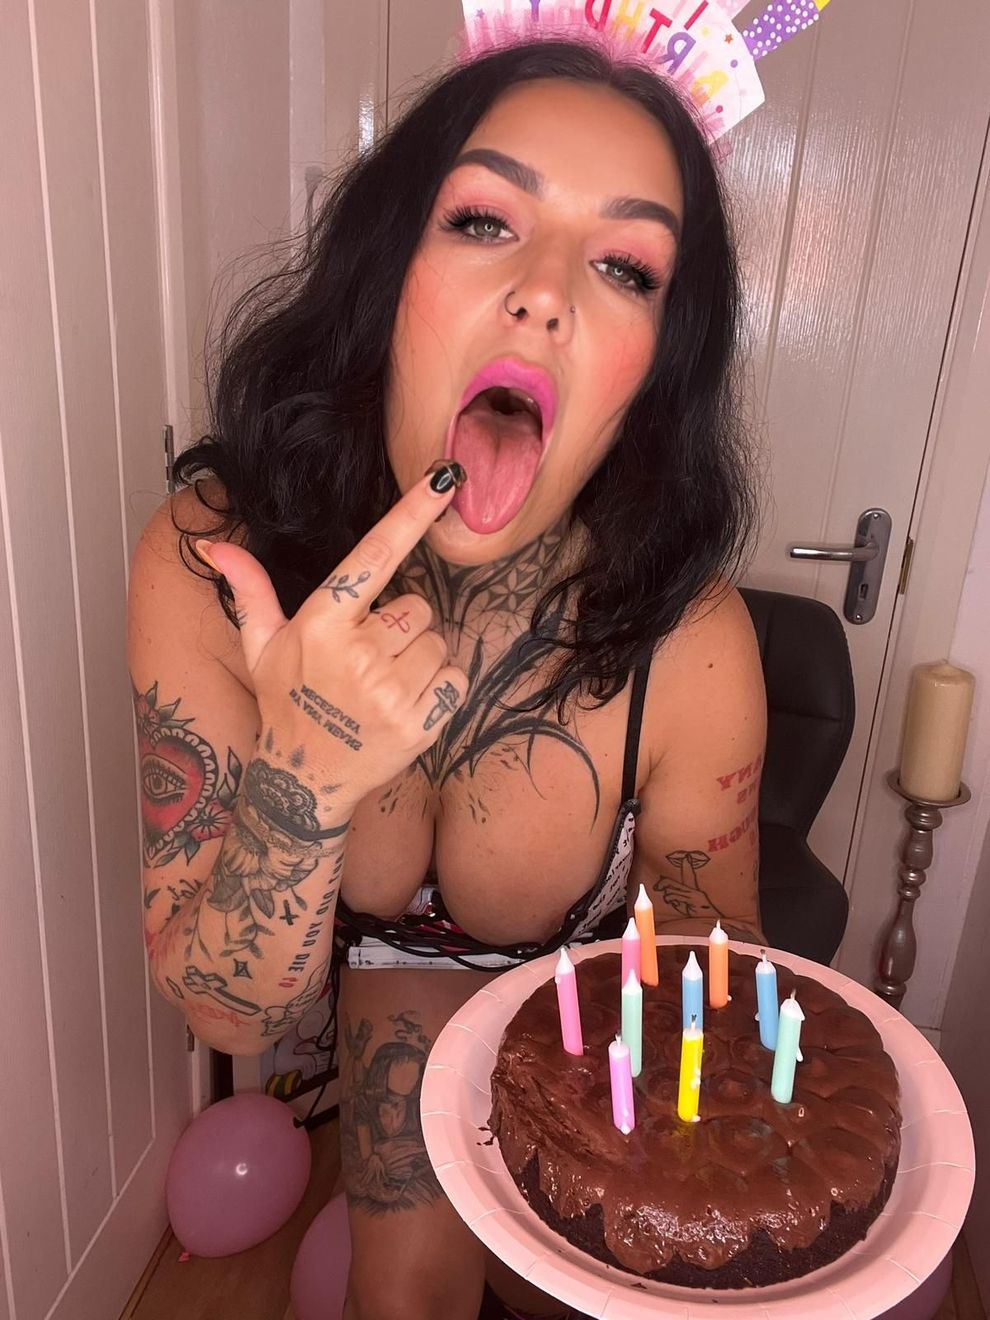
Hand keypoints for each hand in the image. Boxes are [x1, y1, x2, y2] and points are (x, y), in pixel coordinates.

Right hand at [200, 467, 467, 804]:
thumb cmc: (286, 703)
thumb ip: (249, 591)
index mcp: (321, 625)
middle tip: (368, 659)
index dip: (411, 513)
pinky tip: (405, 703)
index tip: (443, 478)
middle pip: (417, 606)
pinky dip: (439, 686)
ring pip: (438, 641)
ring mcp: (391, 691)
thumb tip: (214, 546)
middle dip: (400, 627)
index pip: (374, 555)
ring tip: (382, 684)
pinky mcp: (421, 722)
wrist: (305, 780)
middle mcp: (357, 654)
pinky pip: (455, 676)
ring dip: (419, 658)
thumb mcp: (261, 646)